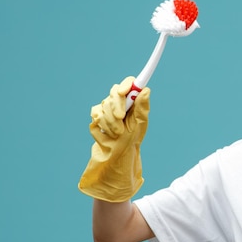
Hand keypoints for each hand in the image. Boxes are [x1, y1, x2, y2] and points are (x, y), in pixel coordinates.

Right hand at [78, 77, 149, 201]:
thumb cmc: (131, 141)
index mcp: (132, 102)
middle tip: (120, 119)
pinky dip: (101, 126)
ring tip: (117, 134)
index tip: (124, 92)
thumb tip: (146, 90)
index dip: (126, 85)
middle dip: (116, 106)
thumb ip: (142, 108)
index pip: (129, 84)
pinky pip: (95, 115)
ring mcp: (107, 109)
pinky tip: (107, 135)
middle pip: (114, 92)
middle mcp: (119, 102)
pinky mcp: (96, 117)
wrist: (116, 157)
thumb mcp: (140, 126)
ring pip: (104, 105)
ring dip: (110, 121)